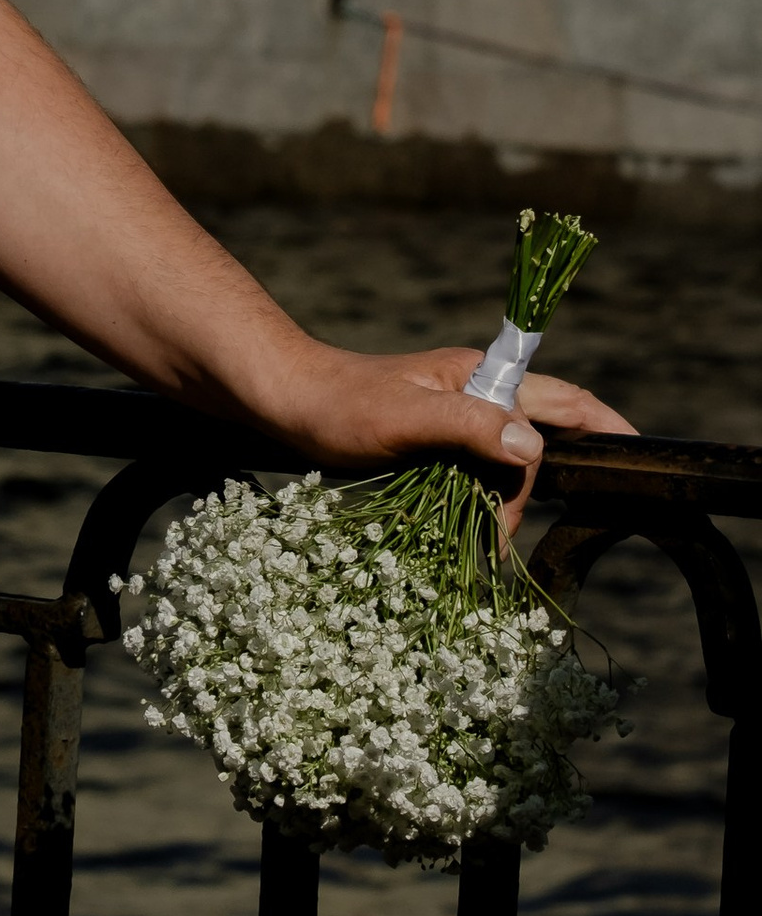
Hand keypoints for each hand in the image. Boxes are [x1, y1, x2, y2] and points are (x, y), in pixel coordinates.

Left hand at [262, 344, 637, 542]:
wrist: (278, 400)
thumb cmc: (337, 404)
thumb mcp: (405, 418)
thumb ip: (470, 427)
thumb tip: (533, 448)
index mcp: (479, 375)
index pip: (561, 399)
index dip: (603, 424)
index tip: (636, 452)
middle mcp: (473, 392)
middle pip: (534, 444)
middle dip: (525, 493)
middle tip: (496, 534)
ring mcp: (452, 417)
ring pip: (501, 465)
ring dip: (494, 504)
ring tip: (472, 540)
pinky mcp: (429, 441)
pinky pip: (470, 474)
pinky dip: (471, 504)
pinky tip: (457, 529)